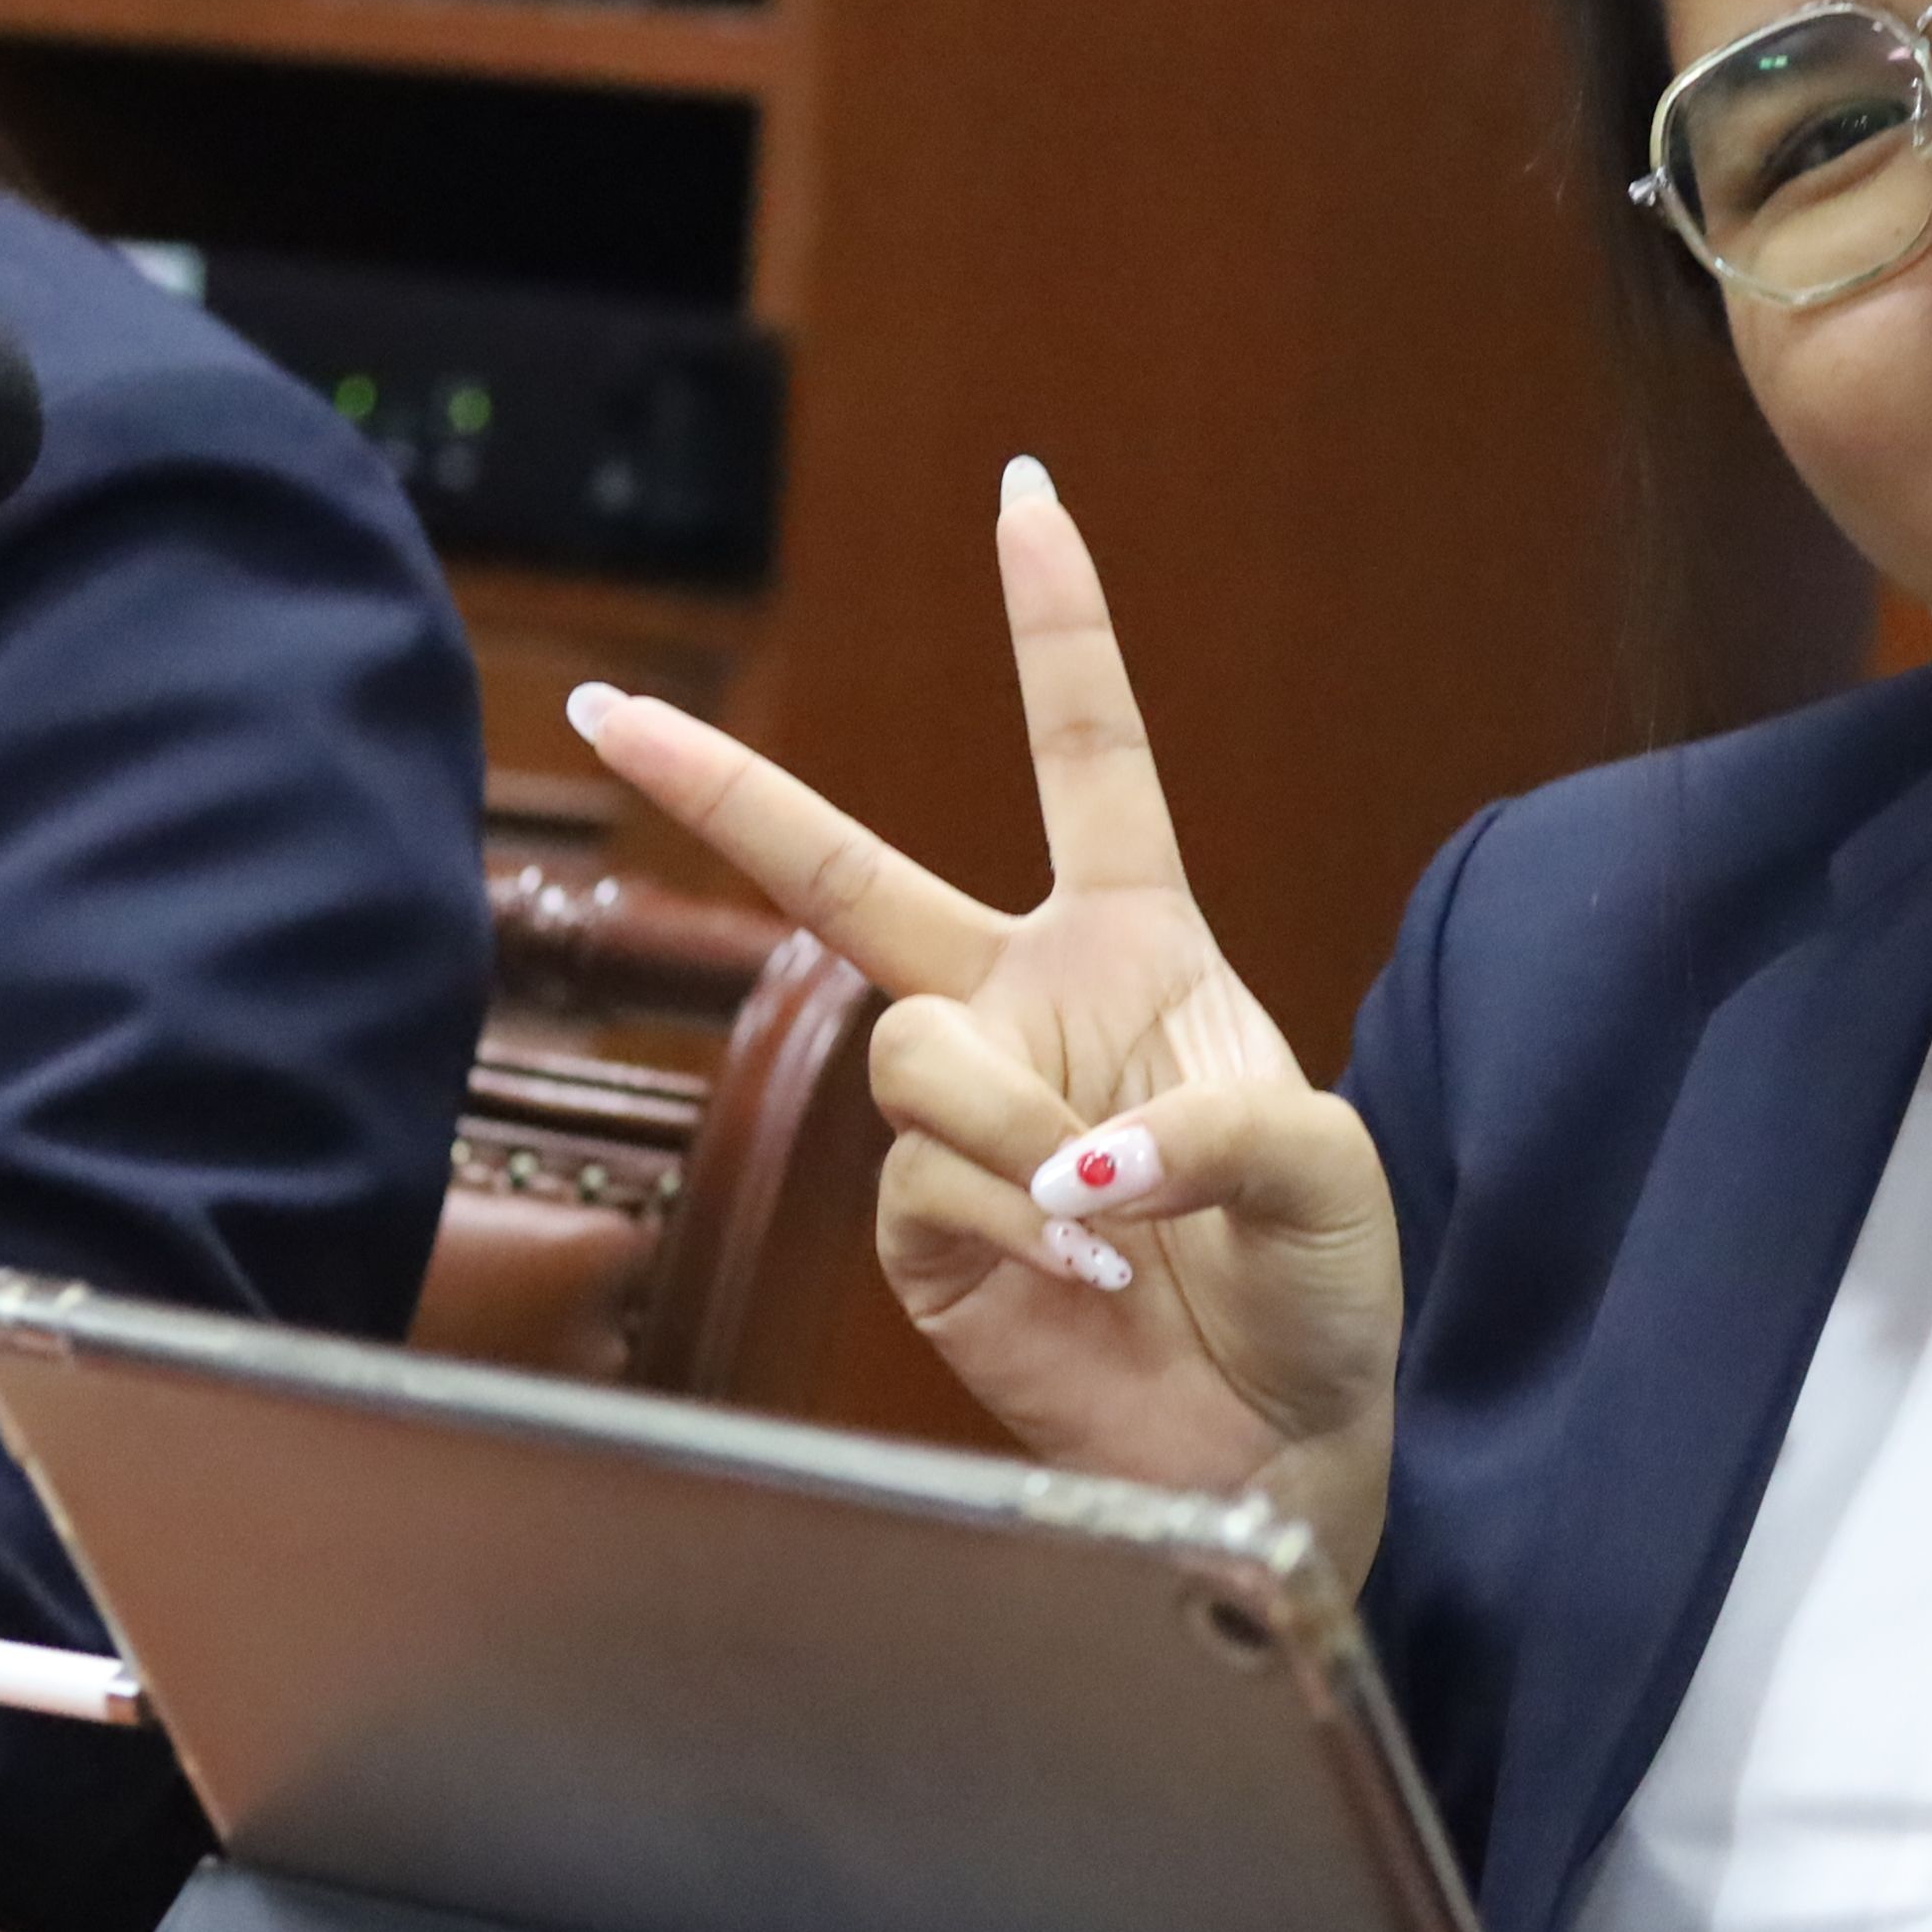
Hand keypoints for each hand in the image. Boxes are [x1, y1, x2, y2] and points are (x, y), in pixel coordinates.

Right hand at [569, 463, 1402, 1571]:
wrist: (1281, 1436)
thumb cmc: (1319, 1279)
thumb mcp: (1324, 1166)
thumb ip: (1210, 1129)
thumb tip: (1063, 1174)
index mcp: (1136, 939)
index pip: (1086, 753)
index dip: (1057, 624)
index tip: (1023, 495)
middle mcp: (1024, 1003)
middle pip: (845, 869)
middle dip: (721, 786)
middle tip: (607, 709)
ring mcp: (961, 1114)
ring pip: (909, 1053)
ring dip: (1018, 1132)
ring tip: (1112, 1227)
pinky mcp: (921, 1228)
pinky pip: (925, 1182)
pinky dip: (1018, 1232)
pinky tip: (1087, 1281)